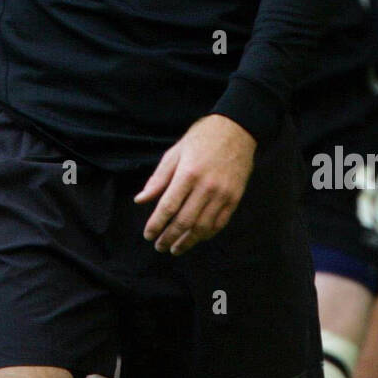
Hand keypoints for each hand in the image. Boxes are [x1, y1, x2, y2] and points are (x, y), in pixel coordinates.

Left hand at [135, 114, 255, 255]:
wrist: (237, 129)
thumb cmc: (202, 138)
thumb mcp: (175, 152)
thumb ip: (158, 179)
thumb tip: (140, 200)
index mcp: (188, 174)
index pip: (168, 207)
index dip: (156, 224)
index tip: (148, 235)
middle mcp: (206, 187)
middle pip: (184, 221)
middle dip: (169, 237)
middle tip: (159, 246)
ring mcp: (223, 194)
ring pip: (203, 227)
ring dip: (187, 242)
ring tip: (175, 248)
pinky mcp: (235, 198)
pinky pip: (220, 223)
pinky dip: (207, 234)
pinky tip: (196, 238)